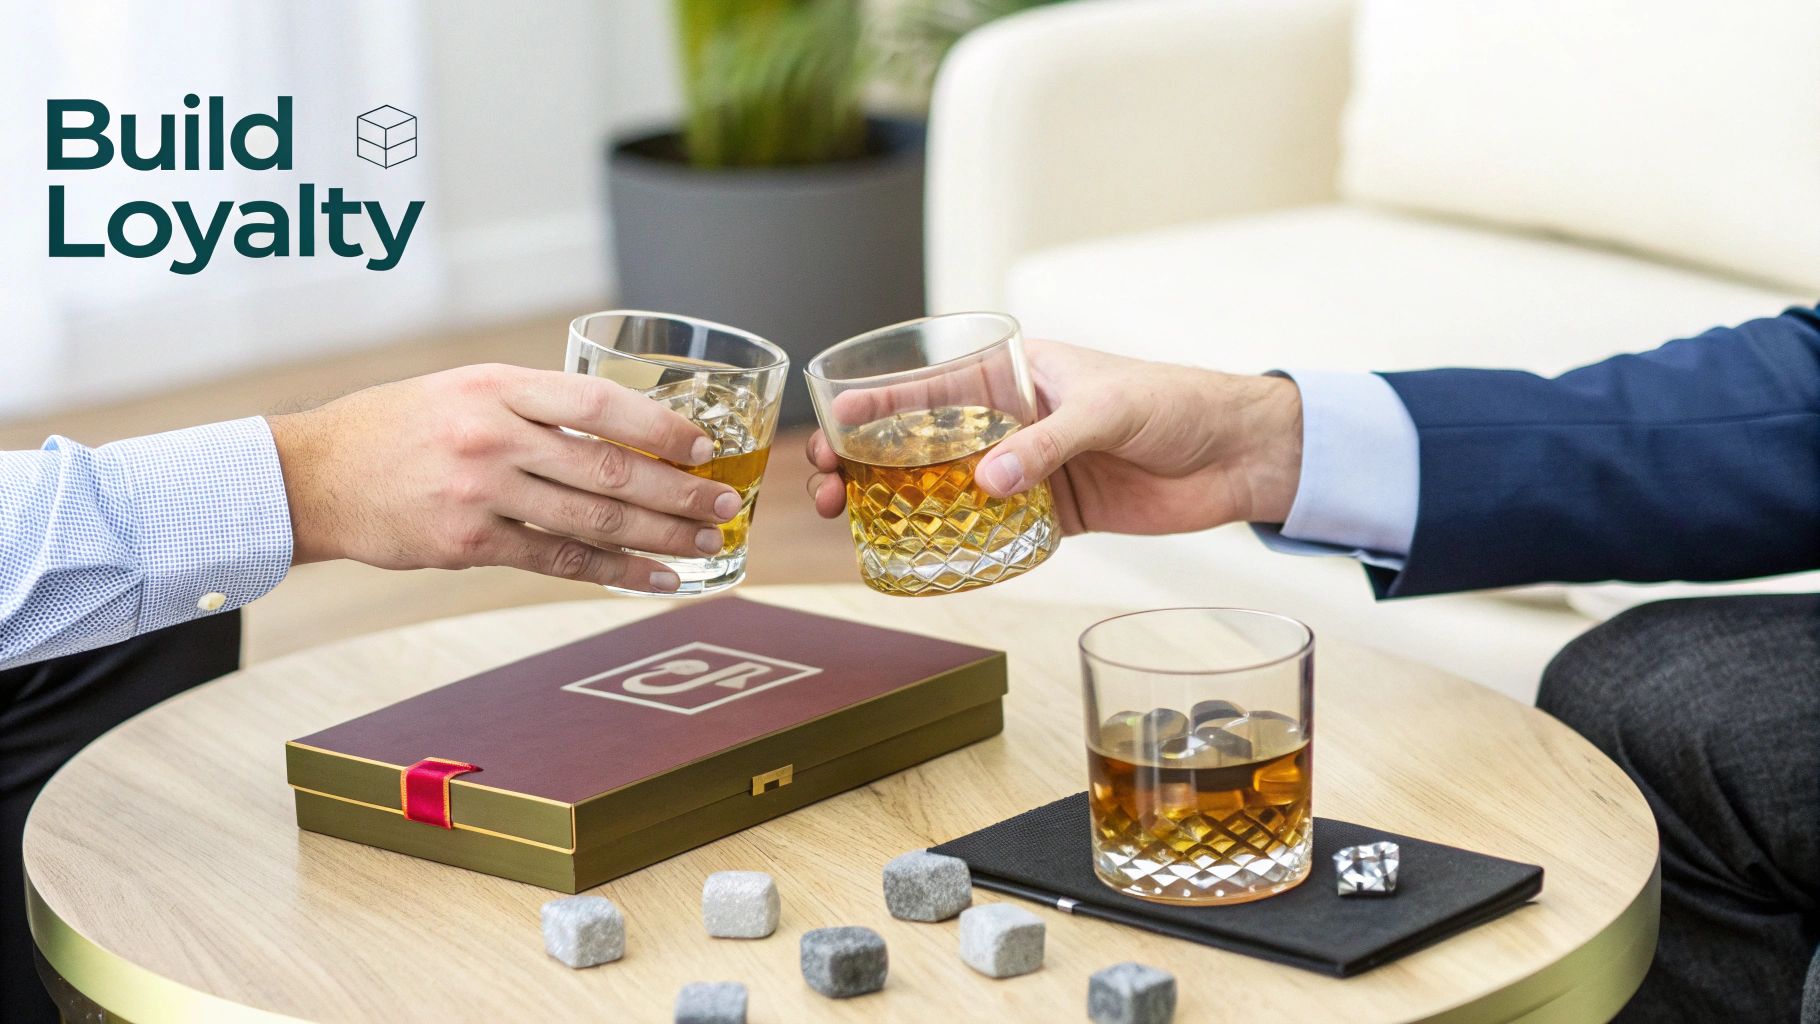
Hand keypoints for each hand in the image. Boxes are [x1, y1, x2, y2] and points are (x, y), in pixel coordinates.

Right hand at [268, 364, 742, 592]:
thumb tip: (624, 432)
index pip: (597, 403)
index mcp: (496, 385)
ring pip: (593, 517)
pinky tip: (659, 577)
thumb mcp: (465, 388)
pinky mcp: (470, 544)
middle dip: (678, 490)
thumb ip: (536, 404)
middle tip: (726, 503)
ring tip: (708, 542)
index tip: (704, 446)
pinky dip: (617, 571)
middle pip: (607, 467)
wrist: (315, 475)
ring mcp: (481, 493)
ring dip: (661, 535)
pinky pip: (561, 560)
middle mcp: (492, 435)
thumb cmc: (399, 427)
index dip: (660, 427)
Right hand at [805, 340, 1302, 534]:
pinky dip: (959, 545)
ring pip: (947, 488)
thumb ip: (1046, 444)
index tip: (832, 425)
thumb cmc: (1178, 403)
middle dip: (867, 462)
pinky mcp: (1056, 512)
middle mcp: (1013, 419)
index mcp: (1018, 373)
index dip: (874, 404)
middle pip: (922, 442)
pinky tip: (922, 560)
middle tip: (826, 488)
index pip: (931, 384)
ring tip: (852, 523)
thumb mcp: (1107, 411)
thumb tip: (986, 483)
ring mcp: (1030, 468)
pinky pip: (994, 531)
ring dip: (900, 506)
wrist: (1240, 455)